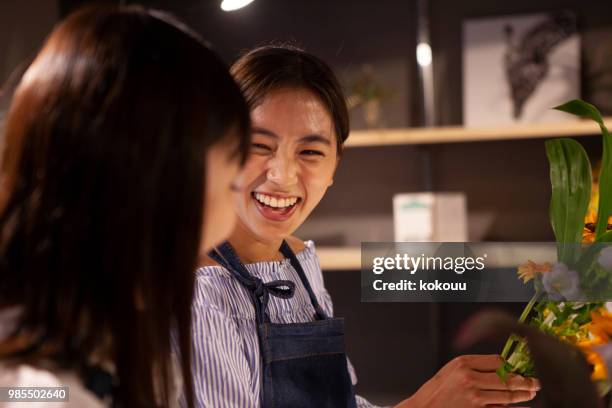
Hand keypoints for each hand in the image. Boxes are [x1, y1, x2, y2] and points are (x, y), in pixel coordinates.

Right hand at [395, 355, 539, 407]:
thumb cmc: (438, 390)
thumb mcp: (452, 370)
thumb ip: (474, 367)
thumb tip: (502, 367)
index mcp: (463, 364)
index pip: (497, 361)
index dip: (511, 366)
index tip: (518, 369)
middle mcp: (469, 379)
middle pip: (506, 378)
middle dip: (524, 381)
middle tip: (535, 382)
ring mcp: (474, 398)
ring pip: (507, 395)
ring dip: (523, 395)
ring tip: (531, 393)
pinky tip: (522, 407)